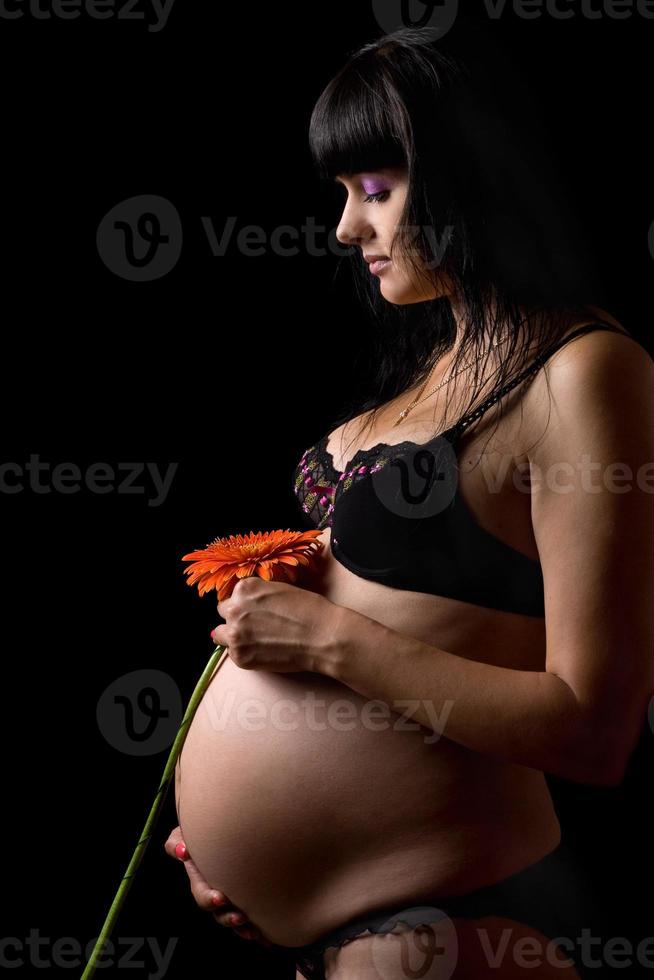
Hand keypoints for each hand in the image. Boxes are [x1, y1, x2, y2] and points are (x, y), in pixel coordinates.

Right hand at [164, 826, 271, 946]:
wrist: (220, 830)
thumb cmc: (198, 833)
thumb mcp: (182, 835)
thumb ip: (176, 843)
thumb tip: (182, 852)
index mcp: (200, 880)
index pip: (202, 894)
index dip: (210, 898)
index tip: (220, 898)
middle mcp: (214, 893)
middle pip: (218, 913)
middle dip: (228, 918)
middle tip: (241, 917)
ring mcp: (228, 899)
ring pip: (233, 919)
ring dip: (242, 928)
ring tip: (253, 931)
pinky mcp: (243, 899)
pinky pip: (248, 918)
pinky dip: (256, 929)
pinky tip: (265, 936)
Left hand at [211, 577, 344, 674]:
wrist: (323, 636)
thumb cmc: (309, 610)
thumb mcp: (279, 590)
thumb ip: (258, 596)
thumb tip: (245, 606)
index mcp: (245, 589)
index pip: (233, 596)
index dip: (244, 605)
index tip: (255, 612)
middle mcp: (235, 609)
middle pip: (224, 613)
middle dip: (236, 619)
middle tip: (257, 627)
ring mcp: (235, 634)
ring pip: (222, 635)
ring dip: (236, 637)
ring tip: (259, 641)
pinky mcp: (240, 656)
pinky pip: (233, 654)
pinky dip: (245, 654)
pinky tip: (265, 651)